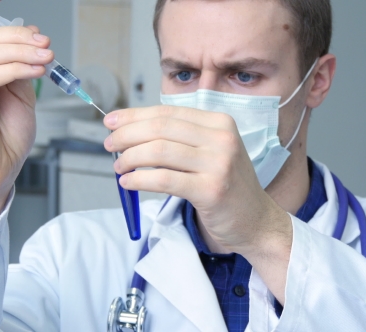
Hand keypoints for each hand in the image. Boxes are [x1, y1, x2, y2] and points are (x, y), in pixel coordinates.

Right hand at [0, 0, 53, 252]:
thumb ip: (22, 68)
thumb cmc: (8, 135)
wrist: (0, 168)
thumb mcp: (22, 94)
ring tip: (47, 58)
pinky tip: (38, 71)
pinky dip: (18, 69)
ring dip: (24, 52)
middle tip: (47, 44)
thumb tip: (34, 42)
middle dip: (21, 37)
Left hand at [103, 106, 290, 253]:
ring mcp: (219, 164)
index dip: (134, 115)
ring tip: (119, 167)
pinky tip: (128, 183)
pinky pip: (164, 179)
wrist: (255, 220)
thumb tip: (130, 131)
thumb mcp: (210, 152)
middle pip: (161, 128)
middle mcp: (222, 138)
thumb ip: (179, 139)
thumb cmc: (227, 185)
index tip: (112, 121)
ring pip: (159, 152)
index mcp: (220, 122)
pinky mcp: (211, 190)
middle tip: (110, 145)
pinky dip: (139, 180)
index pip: (168, 113)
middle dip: (127, 135)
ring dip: (130, 158)